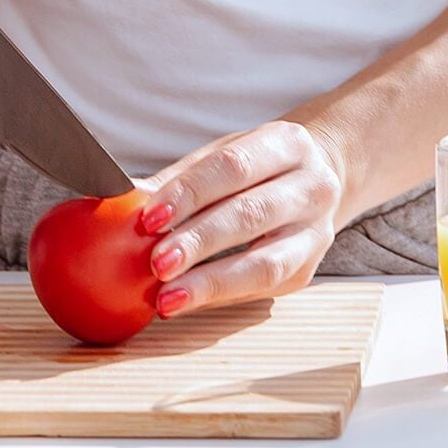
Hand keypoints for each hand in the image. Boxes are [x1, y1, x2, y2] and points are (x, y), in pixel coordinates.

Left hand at [139, 121, 351, 317]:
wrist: (321, 181)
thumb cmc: (258, 168)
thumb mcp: (224, 156)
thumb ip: (180, 180)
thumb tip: (126, 202)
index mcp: (288, 145)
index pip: (233, 167)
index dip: (189, 193)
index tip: (149, 219)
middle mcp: (313, 187)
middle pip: (250, 215)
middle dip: (199, 242)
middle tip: (157, 263)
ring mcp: (316, 233)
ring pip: (265, 264)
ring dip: (211, 282)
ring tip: (168, 297)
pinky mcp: (307, 271)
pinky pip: (261, 289)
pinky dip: (219, 297)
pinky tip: (187, 302)